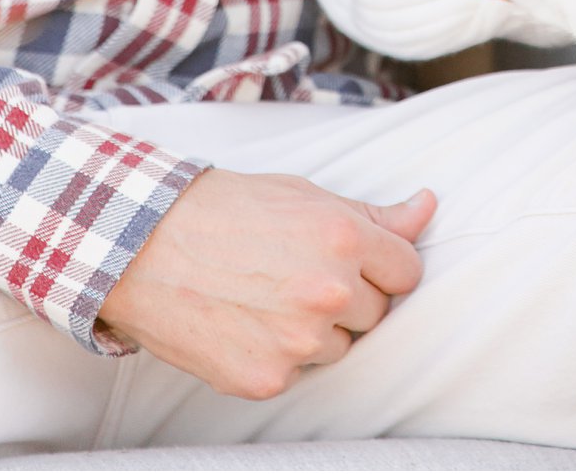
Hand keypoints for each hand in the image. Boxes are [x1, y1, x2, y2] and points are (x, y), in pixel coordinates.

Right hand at [97, 168, 434, 396]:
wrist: (148, 246)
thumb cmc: (229, 210)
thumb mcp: (306, 196)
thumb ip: (373, 215)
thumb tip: (427, 207)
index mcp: (345, 238)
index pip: (407, 271)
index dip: (384, 265)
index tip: (358, 261)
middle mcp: (330, 292)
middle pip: (377, 313)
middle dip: (351, 297)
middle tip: (299, 273)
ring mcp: (299, 341)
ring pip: (339, 347)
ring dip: (317, 329)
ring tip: (269, 295)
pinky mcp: (269, 378)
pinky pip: (298, 372)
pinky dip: (280, 353)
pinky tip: (247, 322)